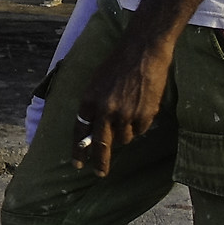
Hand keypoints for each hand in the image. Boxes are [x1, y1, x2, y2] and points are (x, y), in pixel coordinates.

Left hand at [70, 37, 172, 175]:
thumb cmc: (117, 63)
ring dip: (124, 134)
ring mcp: (126, 114)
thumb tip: (93, 128)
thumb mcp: (96, 83)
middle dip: (99, 162)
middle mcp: (105, 111)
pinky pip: (140, 130)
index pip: (80, 132)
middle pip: (101, 145)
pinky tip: (141, 109)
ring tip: (128, 116)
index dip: (79, 150)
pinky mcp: (145, 115)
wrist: (142, 51)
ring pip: (123, 138)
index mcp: (89, 101)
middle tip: (99, 173)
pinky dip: (139, 125)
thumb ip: (94, 105)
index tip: (78, 164)